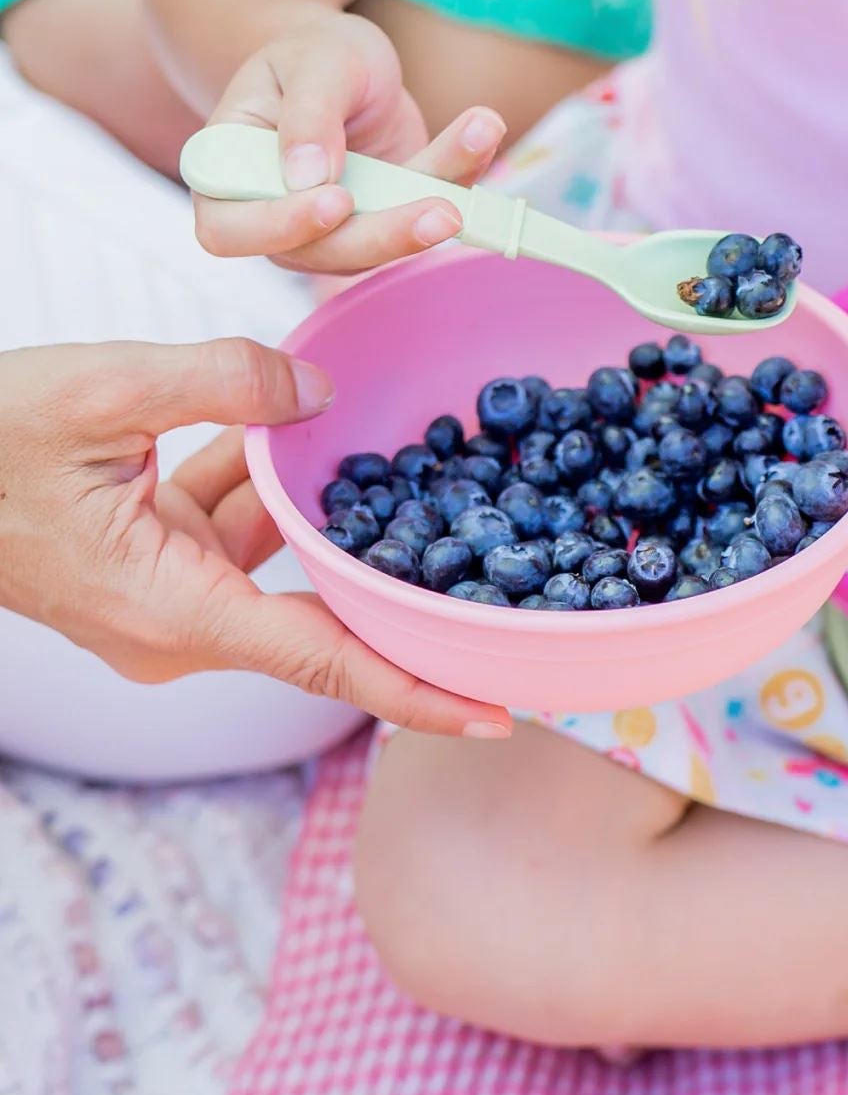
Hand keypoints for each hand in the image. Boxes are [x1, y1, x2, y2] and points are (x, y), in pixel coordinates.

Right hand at [0, 340, 512, 737]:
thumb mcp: (98, 390)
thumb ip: (221, 381)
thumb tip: (317, 393)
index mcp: (172, 611)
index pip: (325, 665)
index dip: (417, 693)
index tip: (496, 713)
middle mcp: (178, 626)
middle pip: (320, 618)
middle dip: (399, 591)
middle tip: (503, 593)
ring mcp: (166, 600)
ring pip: (277, 557)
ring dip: (325, 510)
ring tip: (419, 469)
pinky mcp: (153, 566)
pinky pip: (234, 532)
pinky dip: (262, 487)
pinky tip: (295, 428)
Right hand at [193, 12, 505, 274]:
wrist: (343, 63)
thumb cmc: (310, 56)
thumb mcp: (311, 62)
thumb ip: (307, 114)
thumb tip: (307, 178)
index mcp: (229, 174)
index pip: (230, 227)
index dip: (280, 226)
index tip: (336, 201)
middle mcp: (276, 215)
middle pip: (320, 253)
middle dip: (384, 236)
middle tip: (443, 211)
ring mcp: (336, 230)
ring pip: (380, 245)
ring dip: (433, 209)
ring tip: (478, 140)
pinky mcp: (388, 223)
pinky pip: (424, 212)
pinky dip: (460, 175)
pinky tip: (484, 131)